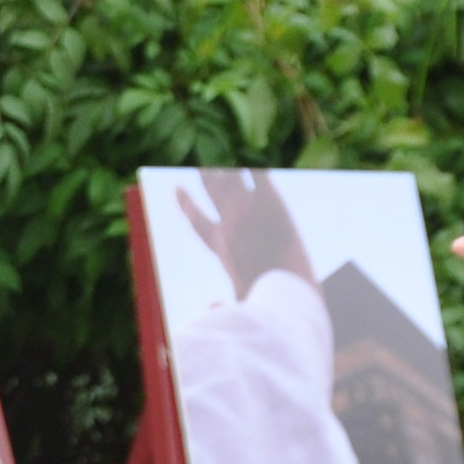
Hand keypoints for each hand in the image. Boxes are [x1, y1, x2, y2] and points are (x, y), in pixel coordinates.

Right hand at [178, 167, 312, 298]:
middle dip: (207, 177)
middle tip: (202, 165)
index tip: (177, 187)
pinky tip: (254, 157)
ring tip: (226, 156)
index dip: (186, 202)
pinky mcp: (273, 201)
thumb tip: (210, 307)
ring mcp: (250, 209)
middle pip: (213, 191)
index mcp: (222, 247)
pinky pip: (261, 176)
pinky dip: (256, 167)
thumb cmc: (265, 306)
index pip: (197, 219)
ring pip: (233, 179)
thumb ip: (223, 306)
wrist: (286, 292)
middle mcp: (231, 223)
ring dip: (228, 169)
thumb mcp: (241, 304)